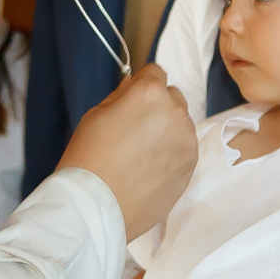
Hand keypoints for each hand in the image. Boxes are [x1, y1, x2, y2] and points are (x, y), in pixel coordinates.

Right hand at [59, 68, 195, 240]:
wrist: (97, 207)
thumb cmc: (88, 157)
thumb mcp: (95, 114)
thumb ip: (122, 96)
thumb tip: (136, 89)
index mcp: (150, 93)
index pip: (154, 72)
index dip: (140, 85)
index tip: (131, 100)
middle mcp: (176, 112)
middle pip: (172, 97)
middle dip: (158, 106)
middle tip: (136, 129)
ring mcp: (187, 141)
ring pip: (181, 124)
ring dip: (167, 130)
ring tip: (144, 154)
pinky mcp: (191, 167)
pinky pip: (184, 149)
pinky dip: (172, 153)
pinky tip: (152, 169)